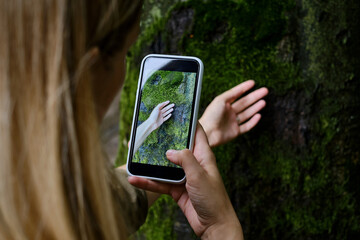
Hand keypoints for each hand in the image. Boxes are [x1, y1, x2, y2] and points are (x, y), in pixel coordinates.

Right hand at [128, 124, 243, 238]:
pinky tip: (135, 180)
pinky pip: (160, 183)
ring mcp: (184, 177)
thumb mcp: (199, 175)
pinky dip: (148, 182)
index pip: (197, 133)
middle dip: (163, 142)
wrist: (213, 225)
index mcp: (203, 156)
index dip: (188, 122)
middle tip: (148, 133)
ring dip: (151, 164)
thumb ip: (185, 160)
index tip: (176, 112)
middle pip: (176, 148)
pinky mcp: (177, 190)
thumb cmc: (213, 199)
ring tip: (135, 157)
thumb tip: (169, 151)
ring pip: (165, 166)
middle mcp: (194, 164)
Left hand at [148, 100, 174, 129]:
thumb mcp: (156, 109)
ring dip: (169, 111)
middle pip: (165, 109)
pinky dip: (168, 116)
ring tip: (172, 109)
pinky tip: (170, 114)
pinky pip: (166, 118)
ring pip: (166, 113)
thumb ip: (160, 105)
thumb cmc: (153, 116)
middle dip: (169, 106)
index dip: (165, 103)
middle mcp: (159, 113)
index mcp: (157, 109)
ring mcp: (161, 117)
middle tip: (173, 104)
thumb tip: (163, 102)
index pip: (162, 105)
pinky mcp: (162, 120)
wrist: (152, 123)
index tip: (169, 101)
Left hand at [199, 80, 267, 146]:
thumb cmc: (211, 115)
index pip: (236, 94)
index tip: (253, 83)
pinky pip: (246, 126)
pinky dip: (253, 121)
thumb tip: (240, 88)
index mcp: (224, 104)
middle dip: (255, 96)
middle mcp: (229, 113)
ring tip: (263, 101)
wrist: (207, 133)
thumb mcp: (220, 100)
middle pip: (244, 103)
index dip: (244, 88)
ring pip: (247, 113)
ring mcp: (232, 122)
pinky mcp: (235, 132)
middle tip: (265, 91)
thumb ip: (231, 94)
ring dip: (255, 107)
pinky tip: (258, 115)